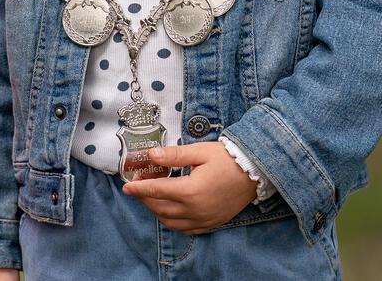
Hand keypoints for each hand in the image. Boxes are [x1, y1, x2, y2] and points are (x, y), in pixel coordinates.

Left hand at [121, 141, 256, 233]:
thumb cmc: (227, 159)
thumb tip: (151, 155)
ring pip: (171, 222)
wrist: (254, 173)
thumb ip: (174, 156)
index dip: (139, 189)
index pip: (156, 191)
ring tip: (150, 199)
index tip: (126, 187)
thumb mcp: (199, 152)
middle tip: (137, 189)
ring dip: (156, 212)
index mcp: (190, 190)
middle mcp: (195, 209)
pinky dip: (173, 222)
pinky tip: (169, 212)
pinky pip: (186, 229)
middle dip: (145, 200)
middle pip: (160, 208)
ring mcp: (204, 219)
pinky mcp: (211, 223)